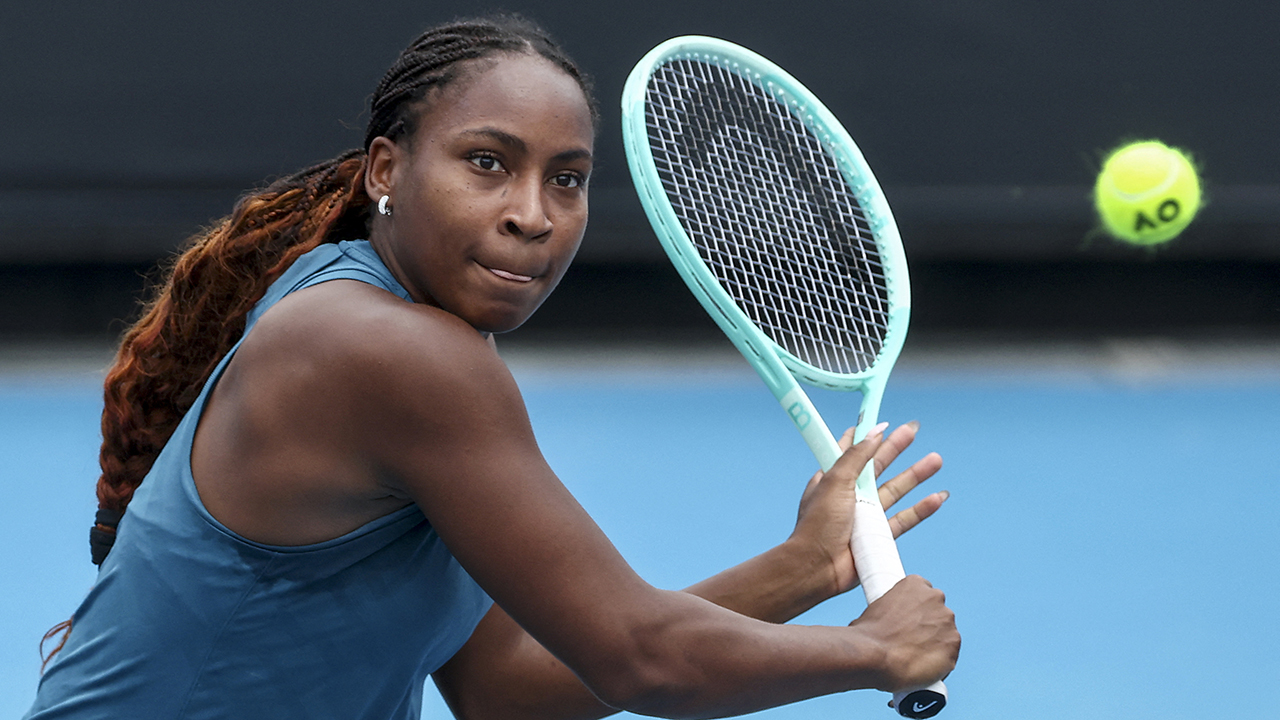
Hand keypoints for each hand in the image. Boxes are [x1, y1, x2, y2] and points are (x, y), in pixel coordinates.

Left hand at [789, 422, 946, 596]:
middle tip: (915, 430)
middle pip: (878, 466)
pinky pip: (904, 519)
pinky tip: (938, 497)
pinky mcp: (879, 535)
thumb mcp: (835, 481)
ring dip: (916, 475)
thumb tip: (873, 432)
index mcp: (833, 479)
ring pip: (896, 490)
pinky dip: (921, 509)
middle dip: (897, 448)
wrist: (817, 567)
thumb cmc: (819, 524)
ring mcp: (865, 515)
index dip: (867, 436)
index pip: (851, 450)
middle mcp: (849, 495)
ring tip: (936, 460)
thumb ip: (856, 456)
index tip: (883, 422)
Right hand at [851, 575, 958, 692]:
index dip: (916, 609)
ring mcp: (947, 622)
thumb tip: (892, 623)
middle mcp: (936, 598)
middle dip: (928, 625)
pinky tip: (921, 667)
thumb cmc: (867, 635)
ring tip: (914, 657)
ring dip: (935, 643)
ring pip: (946, 634)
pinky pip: (950, 655)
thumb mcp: (876, 607)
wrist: (872, 655)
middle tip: (910, 640)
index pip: (924, 593)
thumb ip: (894, 608)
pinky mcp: (953, 646)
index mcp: (915, 584)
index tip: (908, 621)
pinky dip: (939, 661)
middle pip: (938, 612)